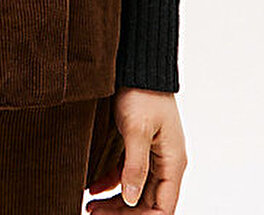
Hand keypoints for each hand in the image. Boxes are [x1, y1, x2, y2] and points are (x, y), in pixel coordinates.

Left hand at [86, 87, 186, 213]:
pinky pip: (127, 174)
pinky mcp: (138, 146)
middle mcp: (165, 162)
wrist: (137, 64)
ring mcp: (152, 155)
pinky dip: (111, 184)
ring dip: (115, 202)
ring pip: (136, 191)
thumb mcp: (136, 130)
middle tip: (94, 213)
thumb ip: (135, 166)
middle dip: (123, 213)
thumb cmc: (143, 92)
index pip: (164, 207)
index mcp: (172, 162)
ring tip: (91, 206)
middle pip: (147, 202)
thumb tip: (131, 199)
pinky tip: (94, 189)